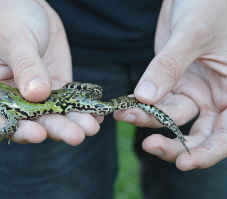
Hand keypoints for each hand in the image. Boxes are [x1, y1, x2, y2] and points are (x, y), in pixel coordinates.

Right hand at [0, 0, 100, 145]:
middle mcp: (11, 100)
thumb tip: (38, 94)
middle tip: (76, 135)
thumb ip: (26, 66)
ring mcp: (34, 97)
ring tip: (91, 127)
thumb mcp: (16, 40)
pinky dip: (81, 110)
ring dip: (72, 124)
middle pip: (31, 122)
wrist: (28, 9)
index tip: (38, 133)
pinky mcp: (54, 90)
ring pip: (53, 116)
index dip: (17, 129)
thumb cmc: (11, 21)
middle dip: (54, 129)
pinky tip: (95, 115)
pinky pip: (67, 103)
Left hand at [114, 0, 226, 169]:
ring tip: (125, 115)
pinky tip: (126, 104)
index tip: (183, 162)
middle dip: (173, 144)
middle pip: (198, 133)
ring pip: (171, 117)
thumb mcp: (194, 32)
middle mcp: (217, 95)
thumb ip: (170, 66)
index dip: (209, 152)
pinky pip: (156, 100)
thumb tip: (145, 97)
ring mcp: (194, 88)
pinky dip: (141, 104)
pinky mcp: (171, 80)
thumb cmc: (211, 2)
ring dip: (148, 120)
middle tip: (148, 146)